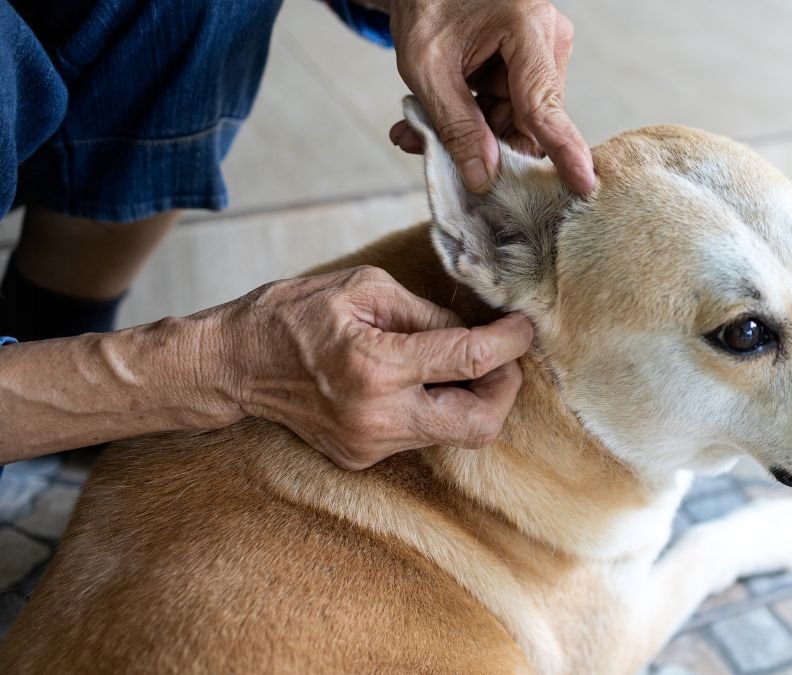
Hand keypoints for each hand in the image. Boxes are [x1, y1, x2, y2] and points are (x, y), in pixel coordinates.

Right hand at [216, 266, 533, 469]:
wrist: (233, 364)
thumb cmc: (293, 314)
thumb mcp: (365, 290)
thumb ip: (427, 313)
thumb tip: (475, 330)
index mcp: (378, 366)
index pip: (472, 361)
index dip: (511, 343)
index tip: (525, 327)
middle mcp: (378, 417)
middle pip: (480, 426)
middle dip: (504, 391)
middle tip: (500, 358)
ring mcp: (369, 445)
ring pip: (453, 434)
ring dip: (470, 399)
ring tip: (456, 363)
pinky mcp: (361, 458)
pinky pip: (420, 436)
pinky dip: (434, 408)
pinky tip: (418, 382)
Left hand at [382, 0, 593, 194]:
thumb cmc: (426, 4)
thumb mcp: (427, 68)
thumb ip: (456, 124)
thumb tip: (483, 177)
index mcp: (527, 26)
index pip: (544, 104)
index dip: (561, 149)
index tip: (582, 185)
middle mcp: (549, 37)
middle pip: (530, 120)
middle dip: (485, 143)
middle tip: (428, 147)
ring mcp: (545, 48)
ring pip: (520, 119)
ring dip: (473, 132)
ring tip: (419, 129)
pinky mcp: (534, 60)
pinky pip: (513, 106)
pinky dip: (477, 116)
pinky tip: (439, 115)